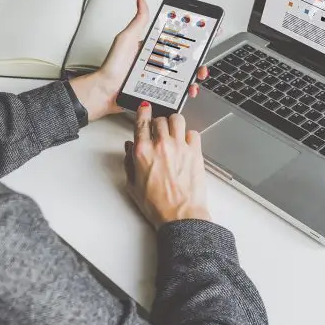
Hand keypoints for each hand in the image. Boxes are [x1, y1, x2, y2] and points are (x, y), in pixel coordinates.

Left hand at [70, 0, 208, 121]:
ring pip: (185, 75)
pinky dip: (186, 90)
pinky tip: (188, 89)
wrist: (105, 92)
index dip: (193, 35)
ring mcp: (159, 77)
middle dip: (199, 57)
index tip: (206, 30)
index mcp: (152, 47)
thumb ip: (138, 22)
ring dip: (196, 75)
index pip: (176, 38)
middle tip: (202, 56)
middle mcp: (157, 62)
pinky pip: (177, 91)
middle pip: (185, 58)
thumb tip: (141, 2)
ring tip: (198, 75)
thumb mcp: (126, 39)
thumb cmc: (112, 67)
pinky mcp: (160, 91)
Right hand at [123, 102, 210, 228]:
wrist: (180, 216)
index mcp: (143, 152)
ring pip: (177, 119)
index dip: (143, 111)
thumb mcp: (133, 186)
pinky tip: (186, 144)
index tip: (144, 108)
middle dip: (158, 122)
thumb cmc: (157, 205)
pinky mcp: (195, 152)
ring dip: (174, 123)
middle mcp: (161, 145)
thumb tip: (129, 148)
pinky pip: (193, 133)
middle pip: (160, 119)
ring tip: (174, 131)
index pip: (142, 122)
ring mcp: (179, 147)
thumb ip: (128, 162)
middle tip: (159, 130)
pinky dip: (189, 136)